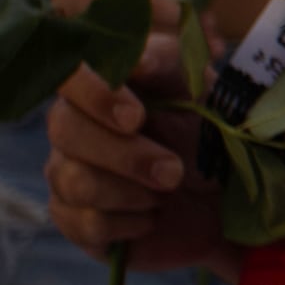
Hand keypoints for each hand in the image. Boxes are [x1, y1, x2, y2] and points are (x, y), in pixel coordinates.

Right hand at [44, 56, 229, 272]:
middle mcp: (71, 125)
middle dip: (125, 154)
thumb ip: (168, 63)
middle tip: (173, 172)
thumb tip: (138, 60)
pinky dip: (127, 224)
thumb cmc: (202, 127)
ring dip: (129, 191)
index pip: (68, 76)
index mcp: (97, 84)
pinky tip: (152, 217)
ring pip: (72, 180)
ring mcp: (66, 172)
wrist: (220, 193)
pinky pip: (84, 223)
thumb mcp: (196, 89)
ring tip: (168, 191)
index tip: (137, 118)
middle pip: (64, 129)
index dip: (95, 95)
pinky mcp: (74, 220)